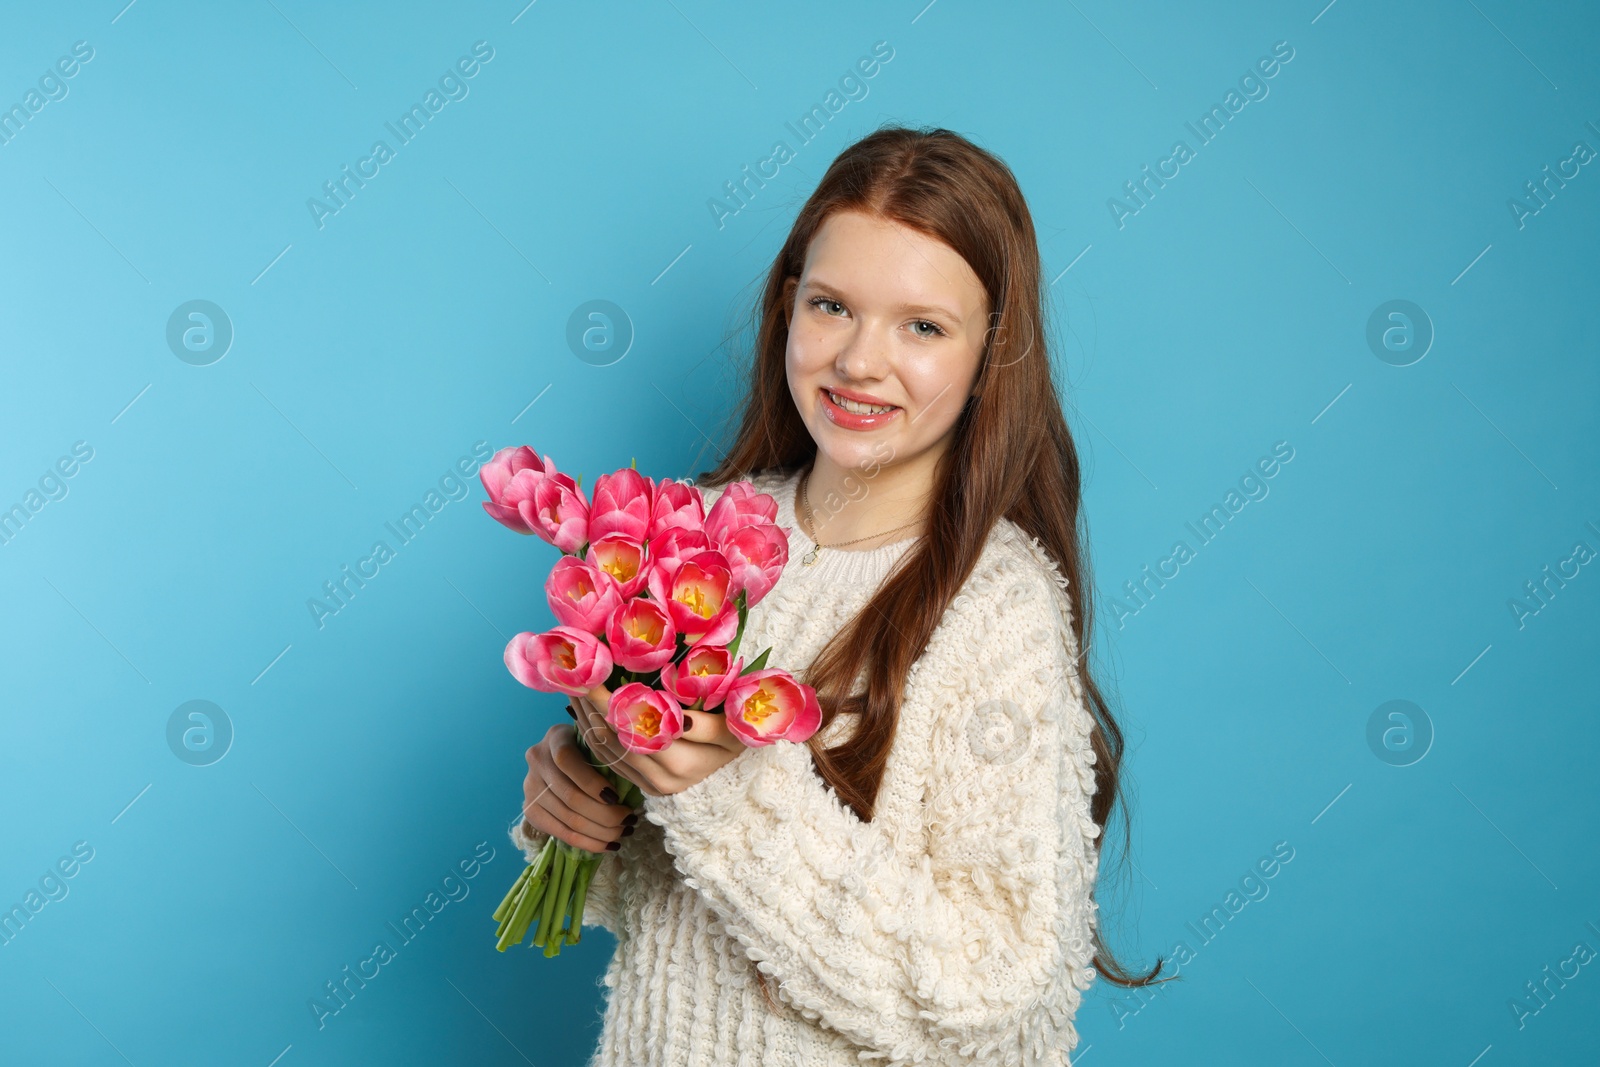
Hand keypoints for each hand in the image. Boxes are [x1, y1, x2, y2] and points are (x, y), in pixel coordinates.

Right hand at [522, 720, 636, 853]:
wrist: (555, 757)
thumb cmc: (586, 747)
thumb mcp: (595, 743)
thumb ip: (605, 757)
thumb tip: (633, 787)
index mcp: (555, 738)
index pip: (567, 762)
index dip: (592, 782)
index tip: (616, 797)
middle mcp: (537, 761)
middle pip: (570, 797)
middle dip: (605, 815)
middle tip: (629, 821)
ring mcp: (530, 787)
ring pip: (568, 818)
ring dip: (600, 832)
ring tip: (623, 834)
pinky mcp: (530, 809)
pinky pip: (561, 832)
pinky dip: (587, 842)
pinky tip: (607, 845)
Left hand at [574, 682, 744, 797]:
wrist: (739, 776)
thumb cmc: (739, 742)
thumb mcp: (733, 732)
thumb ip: (707, 727)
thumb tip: (678, 718)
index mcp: (682, 764)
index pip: (634, 727)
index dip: (608, 699)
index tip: (592, 671)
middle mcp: (661, 780)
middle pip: (613, 738)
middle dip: (590, 704)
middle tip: (574, 672)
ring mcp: (648, 785)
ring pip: (605, 749)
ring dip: (586, 717)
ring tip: (573, 686)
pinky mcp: (640, 784)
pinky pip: (607, 759)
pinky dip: (592, 733)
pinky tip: (583, 710)